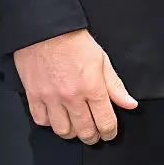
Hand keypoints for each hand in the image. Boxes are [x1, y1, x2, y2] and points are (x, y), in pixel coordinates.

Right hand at [14, 30, 137, 143]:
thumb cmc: (74, 40)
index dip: (110, 131)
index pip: (105, 122)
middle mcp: (72, 97)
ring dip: (72, 132)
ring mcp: (51, 98)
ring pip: (63, 131)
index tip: (109, 132)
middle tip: (94, 132)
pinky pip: (42, 121)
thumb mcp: (102, 59)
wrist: (46, 28)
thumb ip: (115, 86)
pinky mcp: (34, 96)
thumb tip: (130, 104)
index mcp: (92, 87)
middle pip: (85, 132)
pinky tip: (56, 115)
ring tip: (76, 124)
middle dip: (93, 136)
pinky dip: (50, 122)